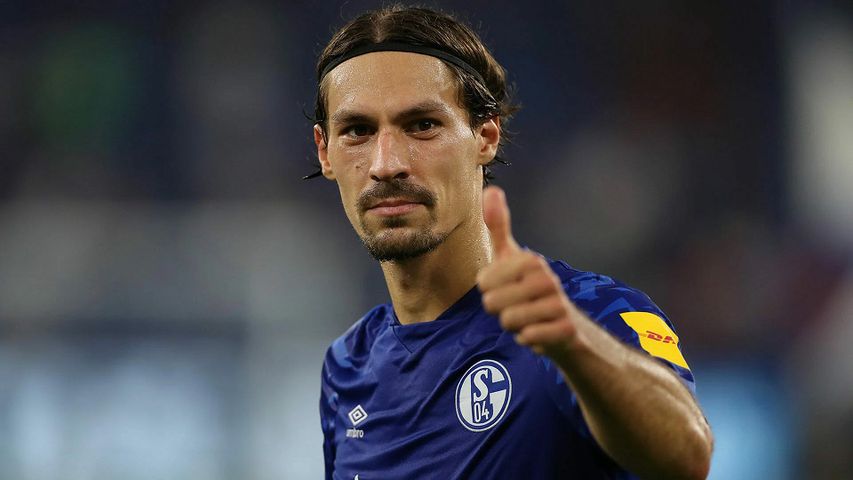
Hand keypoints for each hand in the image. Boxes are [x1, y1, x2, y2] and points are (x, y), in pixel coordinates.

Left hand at [477, 186, 579, 357]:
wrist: (567, 327)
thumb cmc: (531, 290)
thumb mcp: (512, 257)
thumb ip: (498, 226)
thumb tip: (491, 188)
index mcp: (530, 260)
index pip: (484, 282)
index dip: (490, 291)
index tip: (508, 289)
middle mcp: (546, 278)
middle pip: (492, 303)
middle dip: (500, 311)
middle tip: (518, 306)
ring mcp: (557, 303)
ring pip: (508, 321)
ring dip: (514, 326)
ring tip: (529, 319)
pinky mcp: (564, 329)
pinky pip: (527, 338)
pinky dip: (527, 340)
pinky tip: (539, 333)